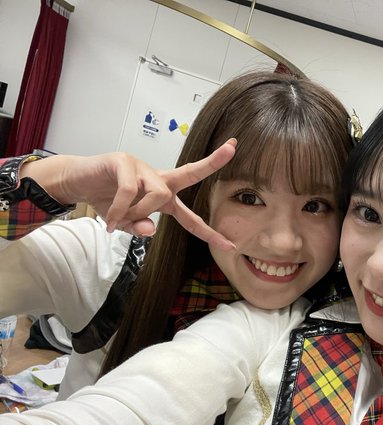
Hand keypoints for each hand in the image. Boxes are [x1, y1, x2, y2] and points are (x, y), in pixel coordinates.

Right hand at [21, 140, 236, 249]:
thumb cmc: (105, 201)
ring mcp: (142, 167)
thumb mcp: (124, 223)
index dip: (209, 232)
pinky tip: (110, 220)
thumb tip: (152, 227)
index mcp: (164, 197)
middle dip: (212, 162)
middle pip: (190, 173)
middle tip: (232, 148)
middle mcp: (158, 180)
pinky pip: (129, 190)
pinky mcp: (124, 161)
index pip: (190, 216)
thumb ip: (139, 228)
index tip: (230, 243)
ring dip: (139, 213)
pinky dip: (121, 209)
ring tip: (120, 222)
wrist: (76, 184)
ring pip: (158, 194)